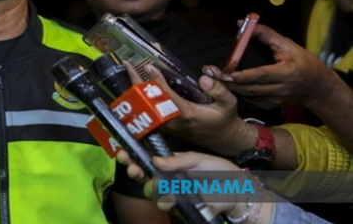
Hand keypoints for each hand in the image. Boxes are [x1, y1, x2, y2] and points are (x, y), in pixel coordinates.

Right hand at [117, 150, 273, 222]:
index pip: (146, 156)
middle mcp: (165, 175)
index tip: (122, 152)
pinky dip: (165, 199)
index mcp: (169, 161)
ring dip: (148, 185)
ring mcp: (170, 191)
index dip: (132, 153)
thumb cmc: (218, 170)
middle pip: (141, 172)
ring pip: (148, 189)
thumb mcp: (198, 159)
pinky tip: (171, 197)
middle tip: (132, 167)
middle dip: (132, 168)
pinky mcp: (177, 205)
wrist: (236, 192)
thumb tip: (155, 160)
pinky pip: (163, 203)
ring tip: (155, 182)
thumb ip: (177, 160)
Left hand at [128, 63, 251, 155]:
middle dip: (137, 83)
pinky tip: (135, 84)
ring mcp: (166, 127)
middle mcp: (172, 122)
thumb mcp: (229, 103)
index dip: (156, 81)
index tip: (148, 66)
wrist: (223, 139)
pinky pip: (147, 112)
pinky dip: (140, 98)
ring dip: (135, 90)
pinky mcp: (165, 128)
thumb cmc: (225, 119)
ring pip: (144, 107)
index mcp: (187, 114)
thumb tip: (204, 76)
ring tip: (128, 71)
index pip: (166, 96)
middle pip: (148, 101)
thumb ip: (218, 89)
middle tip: (128, 65)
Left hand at [205, 23, 342, 108]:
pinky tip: (224, 85)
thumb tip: (242, 24)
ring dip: (229, 87)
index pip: (261, 75)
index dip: (241, 75)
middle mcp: (281, 89)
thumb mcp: (287, 45)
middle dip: (227, 81)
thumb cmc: (302, 62)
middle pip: (250, 88)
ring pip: (247, 95)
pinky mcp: (271, 106)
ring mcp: (276, 101)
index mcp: (287, 73)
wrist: (317, 87)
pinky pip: (250, 100)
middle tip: (208, 73)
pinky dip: (237, 92)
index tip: (224, 73)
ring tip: (211, 78)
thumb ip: (265, 34)